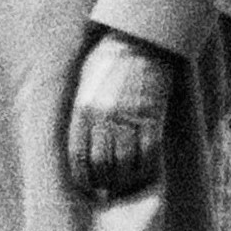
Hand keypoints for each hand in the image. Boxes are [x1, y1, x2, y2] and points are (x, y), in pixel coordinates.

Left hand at [62, 33, 169, 197]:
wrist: (141, 40)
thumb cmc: (111, 58)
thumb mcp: (86, 82)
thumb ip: (82, 110)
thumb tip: (83, 139)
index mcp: (83, 110)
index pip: (78, 157)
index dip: (84, 178)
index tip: (91, 187)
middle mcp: (103, 117)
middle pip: (102, 165)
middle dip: (106, 183)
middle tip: (111, 190)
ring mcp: (128, 118)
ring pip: (125, 165)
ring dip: (126, 181)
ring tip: (128, 185)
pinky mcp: (152, 117)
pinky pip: (149, 154)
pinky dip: (148, 170)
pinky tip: (146, 173)